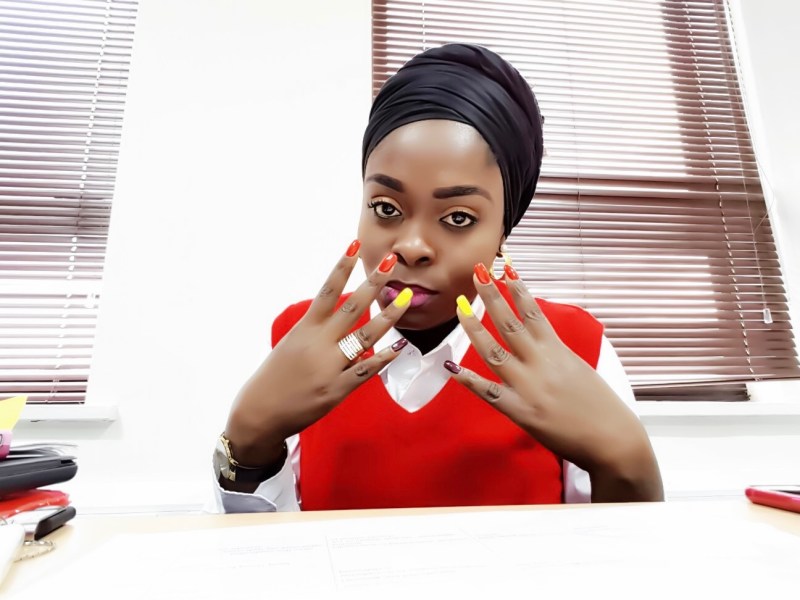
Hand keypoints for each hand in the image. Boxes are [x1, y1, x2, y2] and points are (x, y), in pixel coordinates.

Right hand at [224, 241, 411, 465]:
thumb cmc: (274, 377)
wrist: (259, 413)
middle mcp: (318, 344)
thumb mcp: (291, 344)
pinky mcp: (336, 390)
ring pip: (365, 336)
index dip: (342, 267)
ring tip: (406, 298)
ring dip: (388, 316)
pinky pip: (365, 370)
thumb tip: (339, 312)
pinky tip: (398, 347)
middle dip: (373, 283)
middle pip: (351, 307)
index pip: (327, 290)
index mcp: (305, 329)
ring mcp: (329, 367)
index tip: (354, 245)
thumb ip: (316, 330)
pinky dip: (383, 358)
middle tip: (391, 262)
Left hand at [446, 263, 662, 501]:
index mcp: (558, 350)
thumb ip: (554, 352)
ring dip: (474, 328)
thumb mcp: (579, 367)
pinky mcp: (520, 411)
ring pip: (494, 352)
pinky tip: (451, 368)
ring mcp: (528, 387)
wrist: (613, 441)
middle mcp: (541, 363)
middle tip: (478, 272)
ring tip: (459, 307)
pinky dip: (469, 380)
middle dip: (492, 296)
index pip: (533, 312)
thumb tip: (536, 336)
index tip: (505, 267)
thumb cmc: (601, 405)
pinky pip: (489, 392)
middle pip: (510, 323)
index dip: (518, 288)